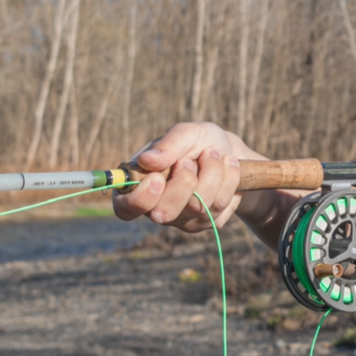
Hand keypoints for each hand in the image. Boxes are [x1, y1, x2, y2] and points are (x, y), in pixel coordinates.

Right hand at [112, 122, 260, 231]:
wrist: (230, 152)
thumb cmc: (200, 141)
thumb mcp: (188, 133)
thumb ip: (169, 144)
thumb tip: (147, 160)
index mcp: (140, 184)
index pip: (125, 210)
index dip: (141, 199)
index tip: (158, 178)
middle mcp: (158, 207)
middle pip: (165, 213)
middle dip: (185, 182)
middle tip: (190, 160)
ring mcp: (183, 219)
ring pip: (197, 208)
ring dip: (211, 174)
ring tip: (213, 154)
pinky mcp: (208, 222)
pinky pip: (219, 207)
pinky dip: (228, 180)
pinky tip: (228, 165)